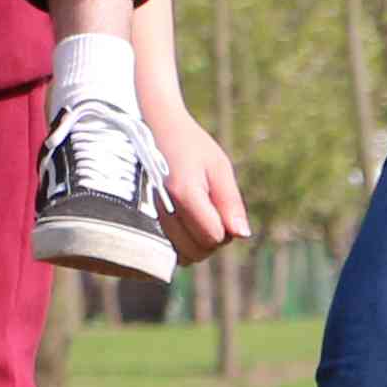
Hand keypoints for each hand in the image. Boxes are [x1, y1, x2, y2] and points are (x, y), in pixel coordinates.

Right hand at [149, 98, 249, 263]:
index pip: (213, 236)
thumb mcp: (218, 167)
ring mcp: (149, 216)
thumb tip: (242, 235)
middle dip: (213, 241)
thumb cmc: (191, 146)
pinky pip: (168, 250)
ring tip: (200, 217)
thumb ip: (230, 202)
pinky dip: (182, 244)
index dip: (226, 230)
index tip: (224, 209)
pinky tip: (186, 224)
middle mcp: (162, 208)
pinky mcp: (144, 220)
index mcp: (184, 193)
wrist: (154, 130)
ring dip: (197, 244)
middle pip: (198, 251)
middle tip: (214, 213)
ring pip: (183, 255)